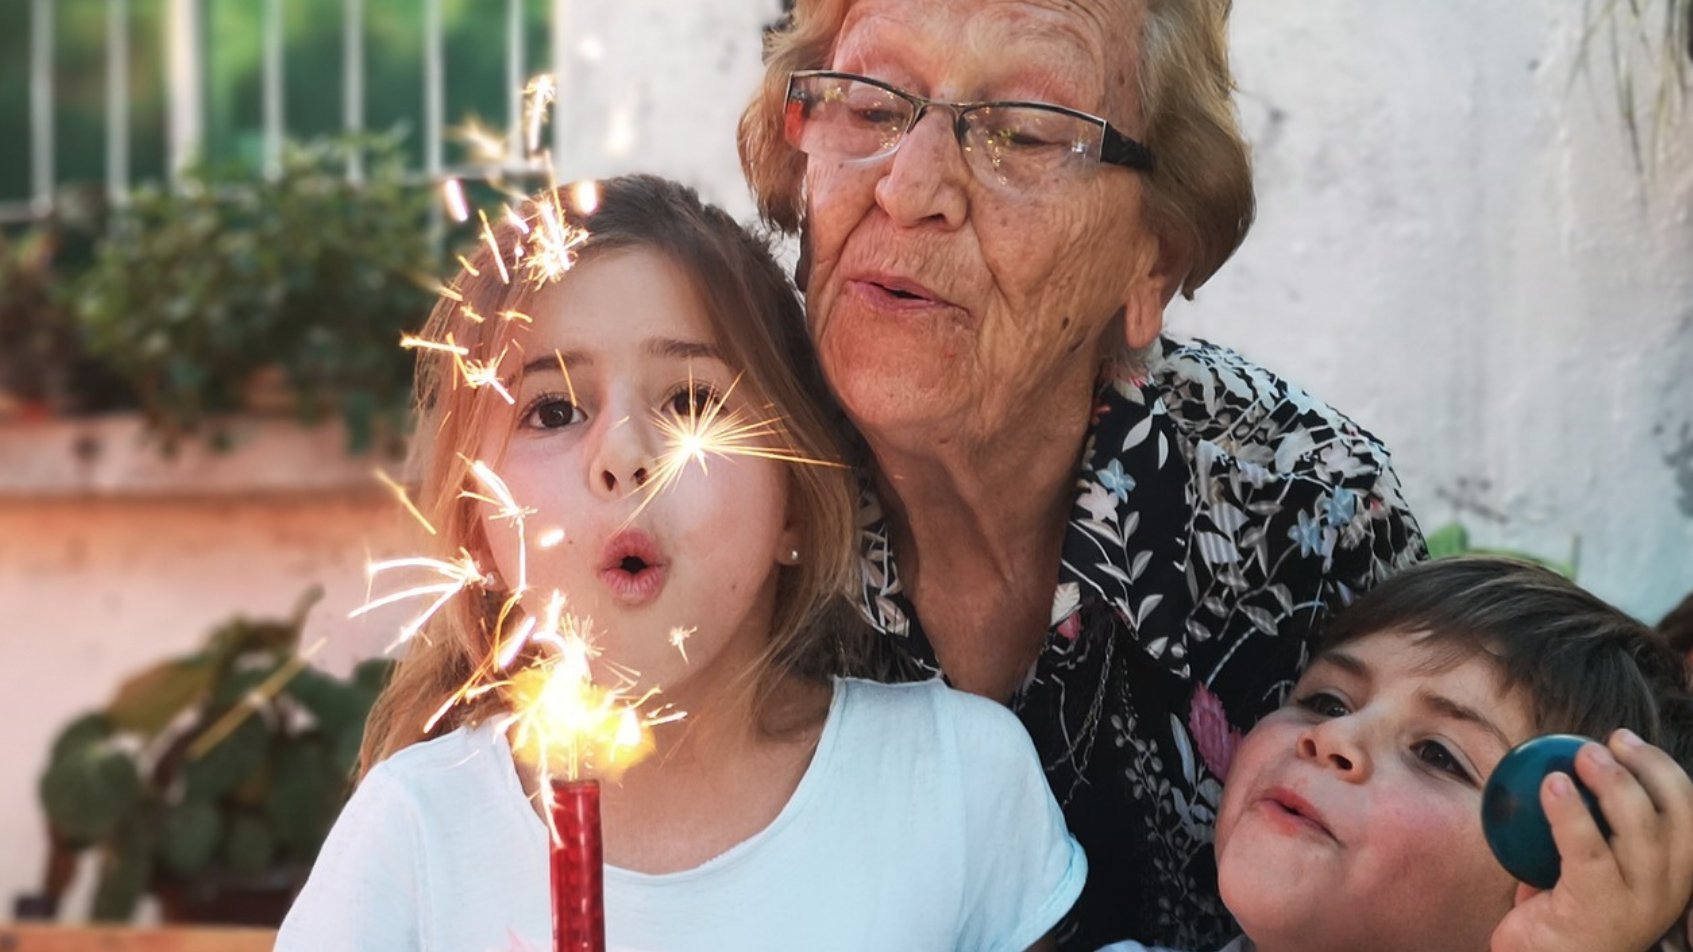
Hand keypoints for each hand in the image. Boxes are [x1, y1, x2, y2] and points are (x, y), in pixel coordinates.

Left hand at [1492, 730, 1692, 951]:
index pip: (1689, 814)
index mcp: (1675, 874)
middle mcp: (1668, 889)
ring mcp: (1640, 903)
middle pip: (1677, 816)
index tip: (1624, 741)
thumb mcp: (1594, 867)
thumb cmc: (1566, 911)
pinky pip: (1589, 850)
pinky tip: (1551, 786)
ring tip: (1580, 756)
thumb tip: (1571, 769)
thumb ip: (1598, 828)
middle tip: (1602, 744)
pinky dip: (1570, 812)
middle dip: (1647, 767)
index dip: (1664, 769)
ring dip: (1614, 783)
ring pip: (1642, 830)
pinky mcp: (1602, 909)